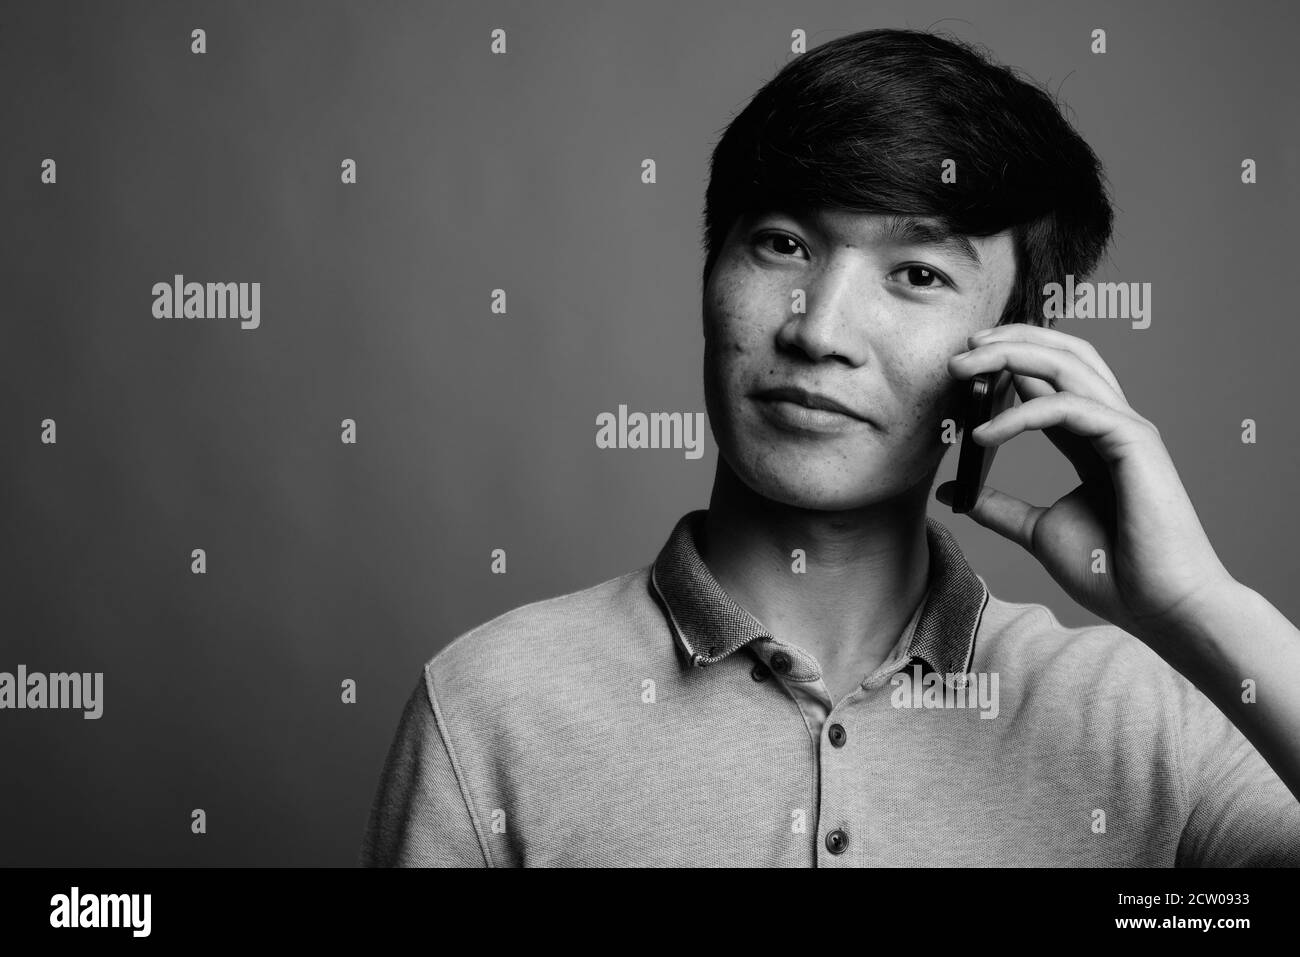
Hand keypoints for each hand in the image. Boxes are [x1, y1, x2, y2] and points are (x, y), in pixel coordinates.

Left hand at [937, 322, 1236, 641]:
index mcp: (1093, 438)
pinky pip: (1068, 408)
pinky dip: (1021, 415)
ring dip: (1011, 357)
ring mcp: (1127, 428)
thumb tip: (952, 492)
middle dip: (1009, 342)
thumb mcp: (1039, 531)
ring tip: (963, 368)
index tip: (961, 366)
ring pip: (1068, 365)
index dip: (1008, 361)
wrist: (1162, 608)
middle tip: (959, 352)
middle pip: (1062, 355)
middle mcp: (1112, 423)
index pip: (1051, 378)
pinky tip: (983, 434)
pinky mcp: (1133, 442)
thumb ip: (998, 507)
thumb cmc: (1115, 574)